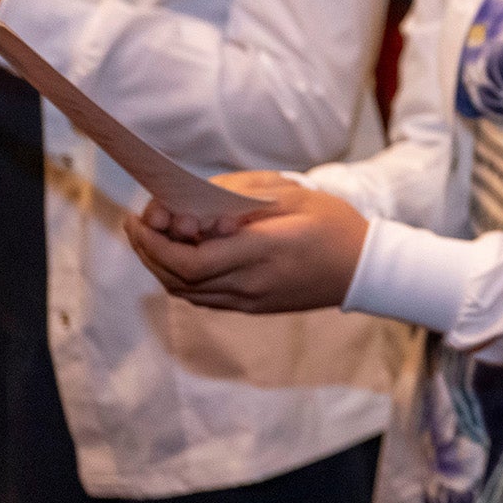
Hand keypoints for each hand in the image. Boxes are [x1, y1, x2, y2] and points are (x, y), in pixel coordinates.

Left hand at [125, 171, 369, 313]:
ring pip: (186, 292)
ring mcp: (249, 301)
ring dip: (160, 265)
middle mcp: (249, 284)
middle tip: (138, 222)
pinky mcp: (252, 307)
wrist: (364, 268)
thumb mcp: (291, 195)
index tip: (143, 215)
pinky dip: (180, 277)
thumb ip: (240, 197)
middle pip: (178, 278)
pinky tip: (180, 255)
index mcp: (260, 253)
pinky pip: (203, 297)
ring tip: (152, 235)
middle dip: (148, 250)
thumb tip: (195, 205)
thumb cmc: (333, 224)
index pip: (189, 260)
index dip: (155, 241)